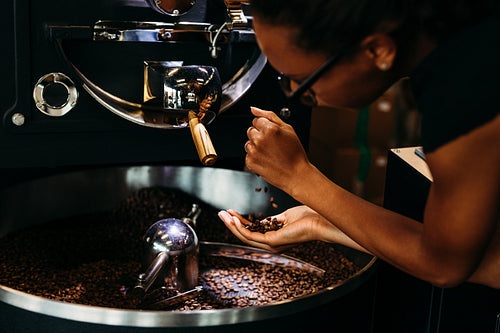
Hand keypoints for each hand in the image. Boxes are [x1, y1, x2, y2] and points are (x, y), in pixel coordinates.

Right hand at [218, 205, 334, 251]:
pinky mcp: (272, 241)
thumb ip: (273, 220)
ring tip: (222, 215)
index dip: (240, 222)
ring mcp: (271, 244)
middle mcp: (271, 244)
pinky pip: (251, 235)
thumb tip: (264, 220)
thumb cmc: (308, 218)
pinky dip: (240, 227)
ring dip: (232, 225)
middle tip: (220, 214)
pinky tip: (234, 219)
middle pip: (245, 235)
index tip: (230, 212)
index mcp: (274, 238)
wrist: (320, 220)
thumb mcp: (286, 217)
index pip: (252, 232)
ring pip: (245, 236)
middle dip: (231, 224)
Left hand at [245, 107, 311, 192]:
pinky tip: (266, 159)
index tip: (272, 134)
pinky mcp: (250, 162)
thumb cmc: (295, 153)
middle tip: (272, 144)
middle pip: (251, 130)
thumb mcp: (288, 129)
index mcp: (269, 128)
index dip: (265, 126)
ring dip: (256, 146)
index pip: (256, 120)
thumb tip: (254, 109)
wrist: (296, 174)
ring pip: (248, 143)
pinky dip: (255, 157)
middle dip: (259, 135)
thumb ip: (269, 116)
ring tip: (270, 152)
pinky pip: (248, 155)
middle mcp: (259, 139)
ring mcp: (253, 151)